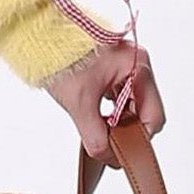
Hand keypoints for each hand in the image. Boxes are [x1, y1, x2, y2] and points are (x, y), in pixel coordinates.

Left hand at [40, 38, 165, 160]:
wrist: (39, 36)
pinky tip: (96, 116)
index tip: (122, 152)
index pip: (154, 116)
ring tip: (98, 128)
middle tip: (108, 142)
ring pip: (132, 103)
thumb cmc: (60, 58)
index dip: (139, 139)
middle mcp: (137, 63)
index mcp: (138, 67)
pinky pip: (120, 95)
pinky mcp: (112, 66)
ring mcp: (125, 63)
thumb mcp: (80, 104)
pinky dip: (110, 109)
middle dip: (127, 129)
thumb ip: (96, 136)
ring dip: (118, 120)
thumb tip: (108, 157)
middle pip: (145, 110)